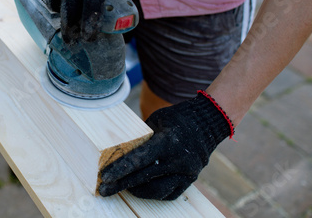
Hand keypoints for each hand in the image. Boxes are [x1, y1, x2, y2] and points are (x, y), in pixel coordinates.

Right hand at [38, 0, 129, 42]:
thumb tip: (122, 14)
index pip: (92, 4)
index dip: (90, 24)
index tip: (89, 37)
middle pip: (69, 9)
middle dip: (70, 29)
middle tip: (72, 41)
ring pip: (54, 2)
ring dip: (60, 15)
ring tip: (66, 20)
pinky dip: (51, 0)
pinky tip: (58, 1)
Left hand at [99, 91, 233, 199]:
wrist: (208, 122)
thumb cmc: (177, 118)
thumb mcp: (156, 120)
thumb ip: (141, 138)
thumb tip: (119, 150)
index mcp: (167, 141)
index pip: (139, 160)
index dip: (120, 170)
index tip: (104, 177)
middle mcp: (178, 160)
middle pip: (143, 178)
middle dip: (121, 185)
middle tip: (104, 191)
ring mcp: (186, 172)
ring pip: (156, 190)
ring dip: (137, 191)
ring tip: (123, 187)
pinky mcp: (191, 179)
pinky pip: (169, 193)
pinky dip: (153, 193)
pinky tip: (141, 189)